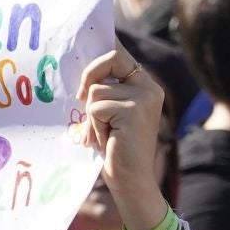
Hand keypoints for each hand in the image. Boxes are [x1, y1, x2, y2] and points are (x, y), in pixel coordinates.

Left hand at [77, 45, 168, 229]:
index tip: (82, 48)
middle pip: (110, 58)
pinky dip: (94, 127)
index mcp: (145, 85)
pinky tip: (106, 141)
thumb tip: (81, 71)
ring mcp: (143, 98)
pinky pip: (96, 108)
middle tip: (81, 97)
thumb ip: (104, 90)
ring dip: (92, 116)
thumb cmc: (115, 148)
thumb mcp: (110, 113)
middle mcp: (149, 87)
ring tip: (103, 134)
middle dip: (89, 75)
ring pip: (96, 90)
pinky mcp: (133, 111)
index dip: (100, 52)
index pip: (120, 54)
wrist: (131, 181)